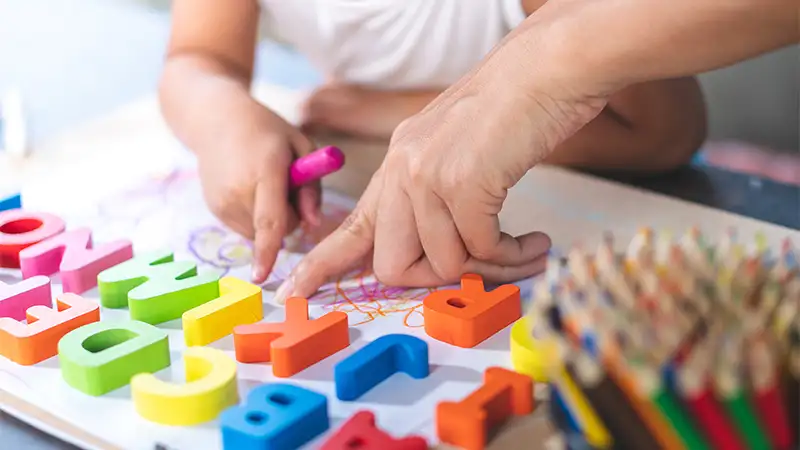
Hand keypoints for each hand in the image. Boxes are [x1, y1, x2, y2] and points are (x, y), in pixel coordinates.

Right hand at [196, 110, 320, 283]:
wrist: (216, 120)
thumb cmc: (267, 131)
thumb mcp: (301, 146)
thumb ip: (312, 187)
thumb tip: (314, 224)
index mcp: (264, 170)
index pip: (269, 219)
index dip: (269, 250)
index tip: (262, 277)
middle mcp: (238, 190)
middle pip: (275, 229)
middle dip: (289, 217)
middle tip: (285, 185)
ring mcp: (222, 202)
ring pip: (260, 233)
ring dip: (270, 219)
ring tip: (263, 184)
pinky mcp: (214, 209)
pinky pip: (246, 228)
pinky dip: (254, 216)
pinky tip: (249, 189)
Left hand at [270, 10, 611, 301]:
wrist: (546, 69)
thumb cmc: (514, 111)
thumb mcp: (457, 149)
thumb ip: (437, 193)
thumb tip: (445, 252)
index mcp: (399, 162)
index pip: (353, 224)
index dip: (324, 262)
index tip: (296, 289)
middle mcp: (403, 169)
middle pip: (391, 263)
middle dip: (436, 278)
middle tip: (481, 267)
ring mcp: (427, 175)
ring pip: (442, 262)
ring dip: (490, 267)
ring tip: (526, 249)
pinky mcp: (461, 182)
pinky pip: (480, 249)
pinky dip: (511, 255)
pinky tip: (535, 241)